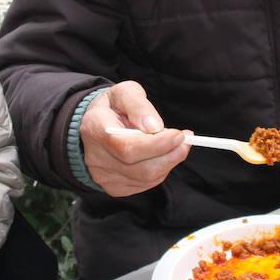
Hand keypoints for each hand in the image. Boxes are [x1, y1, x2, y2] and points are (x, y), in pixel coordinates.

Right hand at [79, 81, 188, 196]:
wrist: (97, 124)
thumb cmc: (113, 106)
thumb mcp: (125, 92)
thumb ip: (139, 106)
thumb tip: (154, 127)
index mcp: (94, 128)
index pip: (127, 147)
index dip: (156, 145)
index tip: (178, 134)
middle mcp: (95, 156)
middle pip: (139, 167)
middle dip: (170, 154)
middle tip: (184, 139)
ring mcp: (102, 175)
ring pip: (145, 178)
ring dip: (168, 162)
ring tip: (175, 145)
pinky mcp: (113, 187)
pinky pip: (144, 185)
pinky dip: (160, 171)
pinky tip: (160, 156)